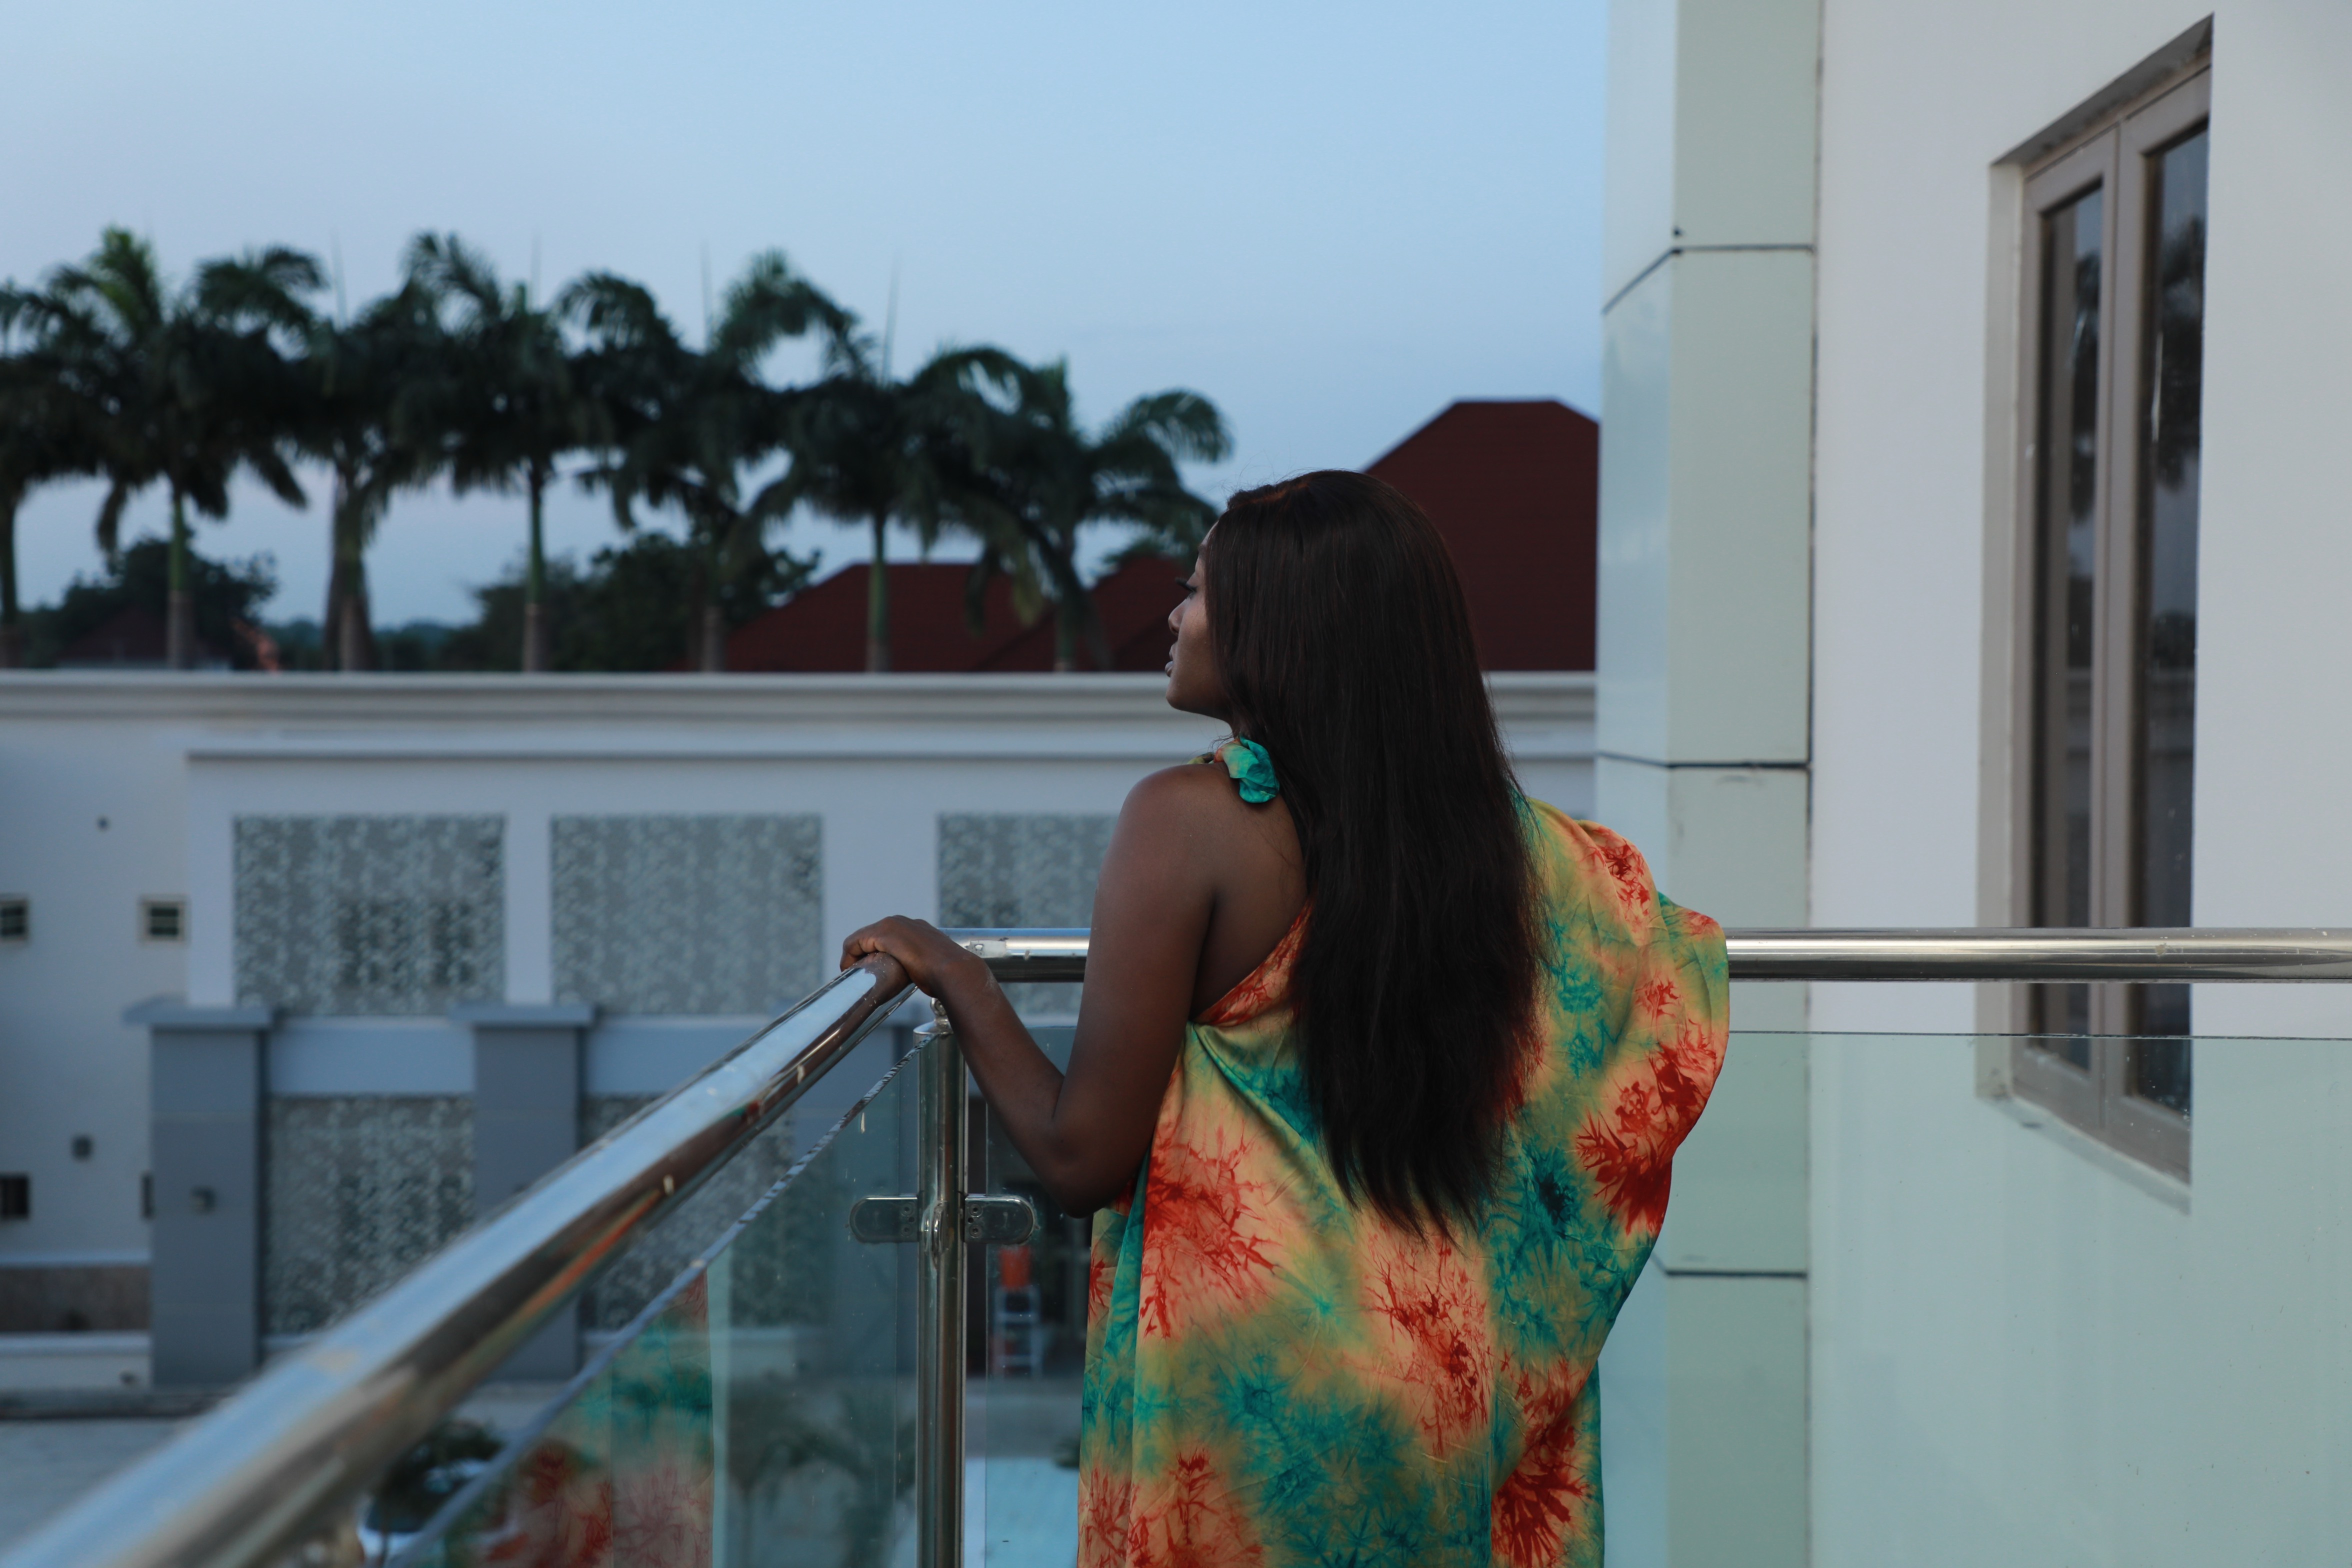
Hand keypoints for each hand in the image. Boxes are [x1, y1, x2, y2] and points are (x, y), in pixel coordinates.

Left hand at [840, 915, 988, 1000]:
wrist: (952, 970)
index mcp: (915, 927)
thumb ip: (924, 961)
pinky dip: (848, 956)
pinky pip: (855, 942)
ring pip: (861, 938)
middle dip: (862, 953)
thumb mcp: (932, 962)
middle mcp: (901, 921)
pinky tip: (848, 969)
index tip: (869, 967)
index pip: (885, 936)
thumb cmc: (946, 972)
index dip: (873, 952)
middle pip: (870, 935)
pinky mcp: (883, 934)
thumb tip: (927, 973)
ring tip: (853, 971)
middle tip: (858, 971)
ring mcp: (891, 925)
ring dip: (854, 955)